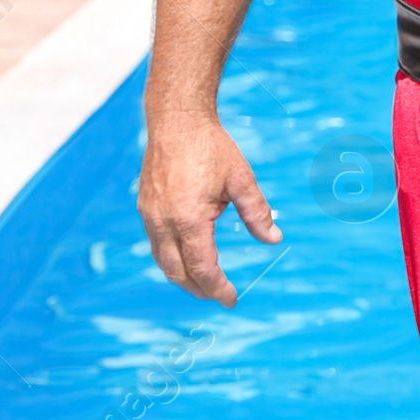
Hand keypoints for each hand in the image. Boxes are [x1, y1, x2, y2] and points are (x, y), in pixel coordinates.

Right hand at [138, 119, 280, 305]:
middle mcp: (163, 222)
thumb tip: (274, 238)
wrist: (176, 119)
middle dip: (199, 289)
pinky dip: (171, 258)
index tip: (232, 300)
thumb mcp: (241, 180)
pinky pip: (156, 244)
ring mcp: (149, 215)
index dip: (218, 288)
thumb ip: (257, 213)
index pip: (203, 268)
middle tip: (219, 296)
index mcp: (189, 219)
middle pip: (177, 272)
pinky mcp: (144, 207)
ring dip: (183, 276)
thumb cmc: (210, 147)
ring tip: (205, 283)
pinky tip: (187, 257)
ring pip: (162, 260)